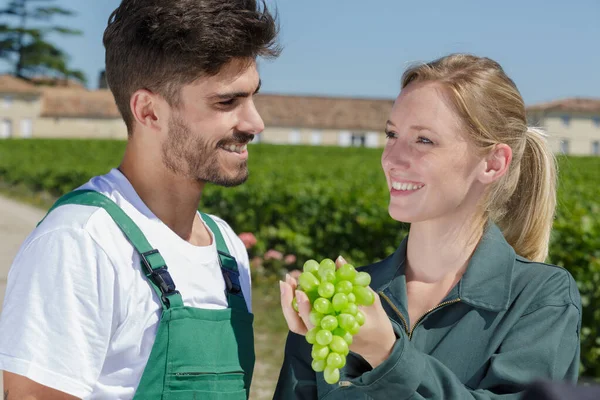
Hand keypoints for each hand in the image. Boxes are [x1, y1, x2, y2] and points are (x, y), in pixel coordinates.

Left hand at [279, 256, 396, 367]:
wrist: (378, 343)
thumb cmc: (377, 321)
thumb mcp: (371, 299)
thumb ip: (355, 281)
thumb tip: (338, 259)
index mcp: (339, 333)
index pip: (315, 324)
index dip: (305, 309)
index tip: (301, 292)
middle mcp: (325, 336)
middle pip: (298, 325)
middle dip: (289, 302)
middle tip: (288, 279)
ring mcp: (319, 334)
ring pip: (296, 324)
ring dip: (288, 302)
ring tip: (287, 279)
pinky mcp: (317, 329)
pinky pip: (300, 319)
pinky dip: (294, 303)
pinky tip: (293, 285)